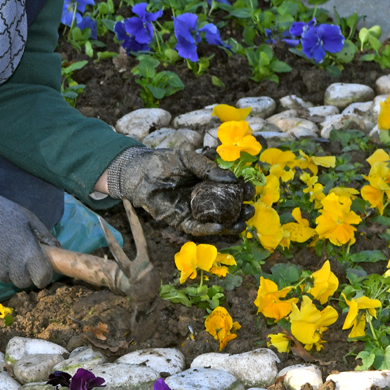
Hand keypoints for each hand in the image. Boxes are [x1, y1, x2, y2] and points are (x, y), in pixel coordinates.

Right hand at [0, 183, 58, 288]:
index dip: (43, 277)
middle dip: (23, 275)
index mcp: (29, 252)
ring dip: (7, 270)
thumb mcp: (28, 218)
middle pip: (23, 283)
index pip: (42, 278)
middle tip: (19, 260)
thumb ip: (44, 235)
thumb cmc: (2, 211)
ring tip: (1, 251)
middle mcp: (14, 264)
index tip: (40, 272)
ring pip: (6, 278)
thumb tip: (56, 248)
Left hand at [103, 147, 244, 235]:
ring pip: (216, 222)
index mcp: (209, 183)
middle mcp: (204, 199)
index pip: (232, 189)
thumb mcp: (189, 159)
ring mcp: (193, 211)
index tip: (251, 190)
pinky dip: (208, 230)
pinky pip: (196, 229)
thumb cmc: (163, 162)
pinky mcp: (180, 221)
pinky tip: (220, 227)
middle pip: (228, 209)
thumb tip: (232, 180)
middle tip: (250, 209)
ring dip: (230, 225)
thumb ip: (208, 168)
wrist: (138, 172)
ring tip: (242, 224)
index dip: (243, 191)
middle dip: (242, 211)